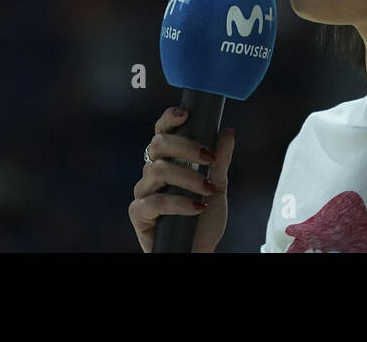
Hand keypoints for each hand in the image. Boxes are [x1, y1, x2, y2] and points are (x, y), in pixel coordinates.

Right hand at [128, 106, 234, 252]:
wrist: (197, 252)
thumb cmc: (203, 220)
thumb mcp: (217, 188)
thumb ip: (220, 161)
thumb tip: (227, 132)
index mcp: (167, 161)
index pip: (161, 133)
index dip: (169, 119)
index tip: (185, 114)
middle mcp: (151, 173)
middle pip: (158, 145)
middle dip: (185, 146)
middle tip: (209, 158)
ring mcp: (143, 192)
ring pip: (158, 171)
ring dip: (187, 178)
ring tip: (208, 190)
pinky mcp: (139, 214)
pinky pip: (154, 201)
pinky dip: (179, 203)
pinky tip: (197, 207)